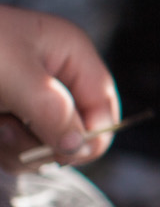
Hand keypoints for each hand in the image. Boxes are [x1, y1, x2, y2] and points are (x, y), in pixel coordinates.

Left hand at [0, 7, 120, 173]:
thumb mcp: (18, 78)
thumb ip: (55, 114)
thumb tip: (77, 148)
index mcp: (68, 53)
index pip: (103, 104)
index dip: (94, 132)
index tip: (68, 153)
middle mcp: (52, 77)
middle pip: (75, 131)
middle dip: (44, 141)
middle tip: (10, 131)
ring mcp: (25, 99)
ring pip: (45, 146)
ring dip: (17, 147)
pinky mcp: (3, 116)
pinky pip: (17, 149)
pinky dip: (2, 147)